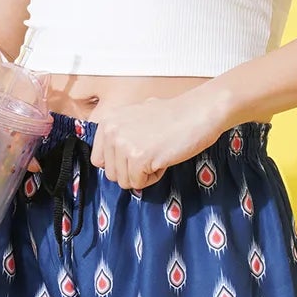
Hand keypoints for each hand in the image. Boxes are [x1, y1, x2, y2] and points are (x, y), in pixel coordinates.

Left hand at [87, 89, 231, 188]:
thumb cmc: (173, 115)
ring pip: (125, 181)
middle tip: (152, 153)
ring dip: (143, 174)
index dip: (119, 163)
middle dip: (132, 171)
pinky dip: (154, 177)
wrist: (198, 113)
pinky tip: (163, 159)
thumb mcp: (136, 117)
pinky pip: (139, 183)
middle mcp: (111, 132)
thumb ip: (121, 134)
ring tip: (158, 154)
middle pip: (112, 174)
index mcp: (108, 122)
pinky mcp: (138, 158)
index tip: (136, 155)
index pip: (99, 160)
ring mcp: (123, 145)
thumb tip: (115, 158)